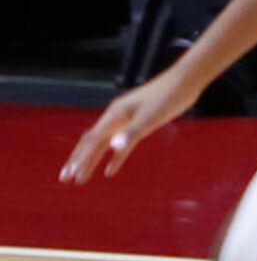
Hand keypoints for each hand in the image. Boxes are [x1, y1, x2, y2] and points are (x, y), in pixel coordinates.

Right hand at [60, 64, 202, 184]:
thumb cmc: (169, 97)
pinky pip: (119, 143)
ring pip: (102, 143)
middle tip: (65, 180)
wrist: (185, 80)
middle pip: (90, 142)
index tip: (71, 178)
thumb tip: (112, 146)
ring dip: (90, 160)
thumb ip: (131, 133)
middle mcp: (115, 116)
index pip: (92, 142)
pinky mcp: (136, 121)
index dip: (80, 160)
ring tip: (81, 177)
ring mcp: (125, 118)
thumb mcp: (151, 117)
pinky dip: (113, 157)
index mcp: (115, 115)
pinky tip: (110, 170)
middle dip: (77, 161)